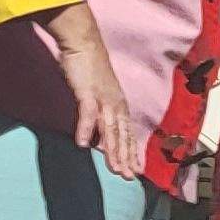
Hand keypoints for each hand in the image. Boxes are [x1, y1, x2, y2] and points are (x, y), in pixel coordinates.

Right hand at [41, 4, 139, 179]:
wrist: (83, 42)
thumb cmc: (89, 67)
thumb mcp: (97, 93)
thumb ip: (99, 112)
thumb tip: (97, 132)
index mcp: (119, 104)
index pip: (128, 133)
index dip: (132, 153)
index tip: (136, 171)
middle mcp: (115, 103)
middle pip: (122, 135)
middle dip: (126, 158)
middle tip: (130, 178)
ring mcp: (102, 98)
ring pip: (110, 129)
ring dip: (112, 151)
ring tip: (115, 170)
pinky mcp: (87, 92)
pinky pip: (87, 115)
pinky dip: (86, 130)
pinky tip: (83, 145)